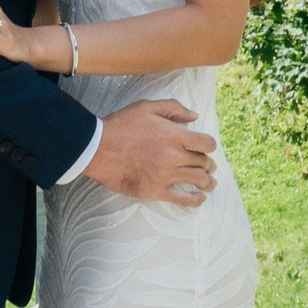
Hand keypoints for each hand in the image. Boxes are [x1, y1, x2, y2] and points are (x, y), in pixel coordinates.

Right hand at [83, 98, 217, 206]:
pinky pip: (183, 199)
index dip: (209, 146)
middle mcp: (174, 156)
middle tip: (208, 166)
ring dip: (207, 182)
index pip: (206, 144)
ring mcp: (166, 175)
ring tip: (209, 183)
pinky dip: (195, 200)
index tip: (207, 148)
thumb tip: (195, 116)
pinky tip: (200, 198)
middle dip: (208, 164)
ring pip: (197, 181)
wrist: (98, 148)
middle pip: (203, 163)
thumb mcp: (147, 107)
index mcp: (174, 135)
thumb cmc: (121, 125)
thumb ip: (173, 108)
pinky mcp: (156, 190)